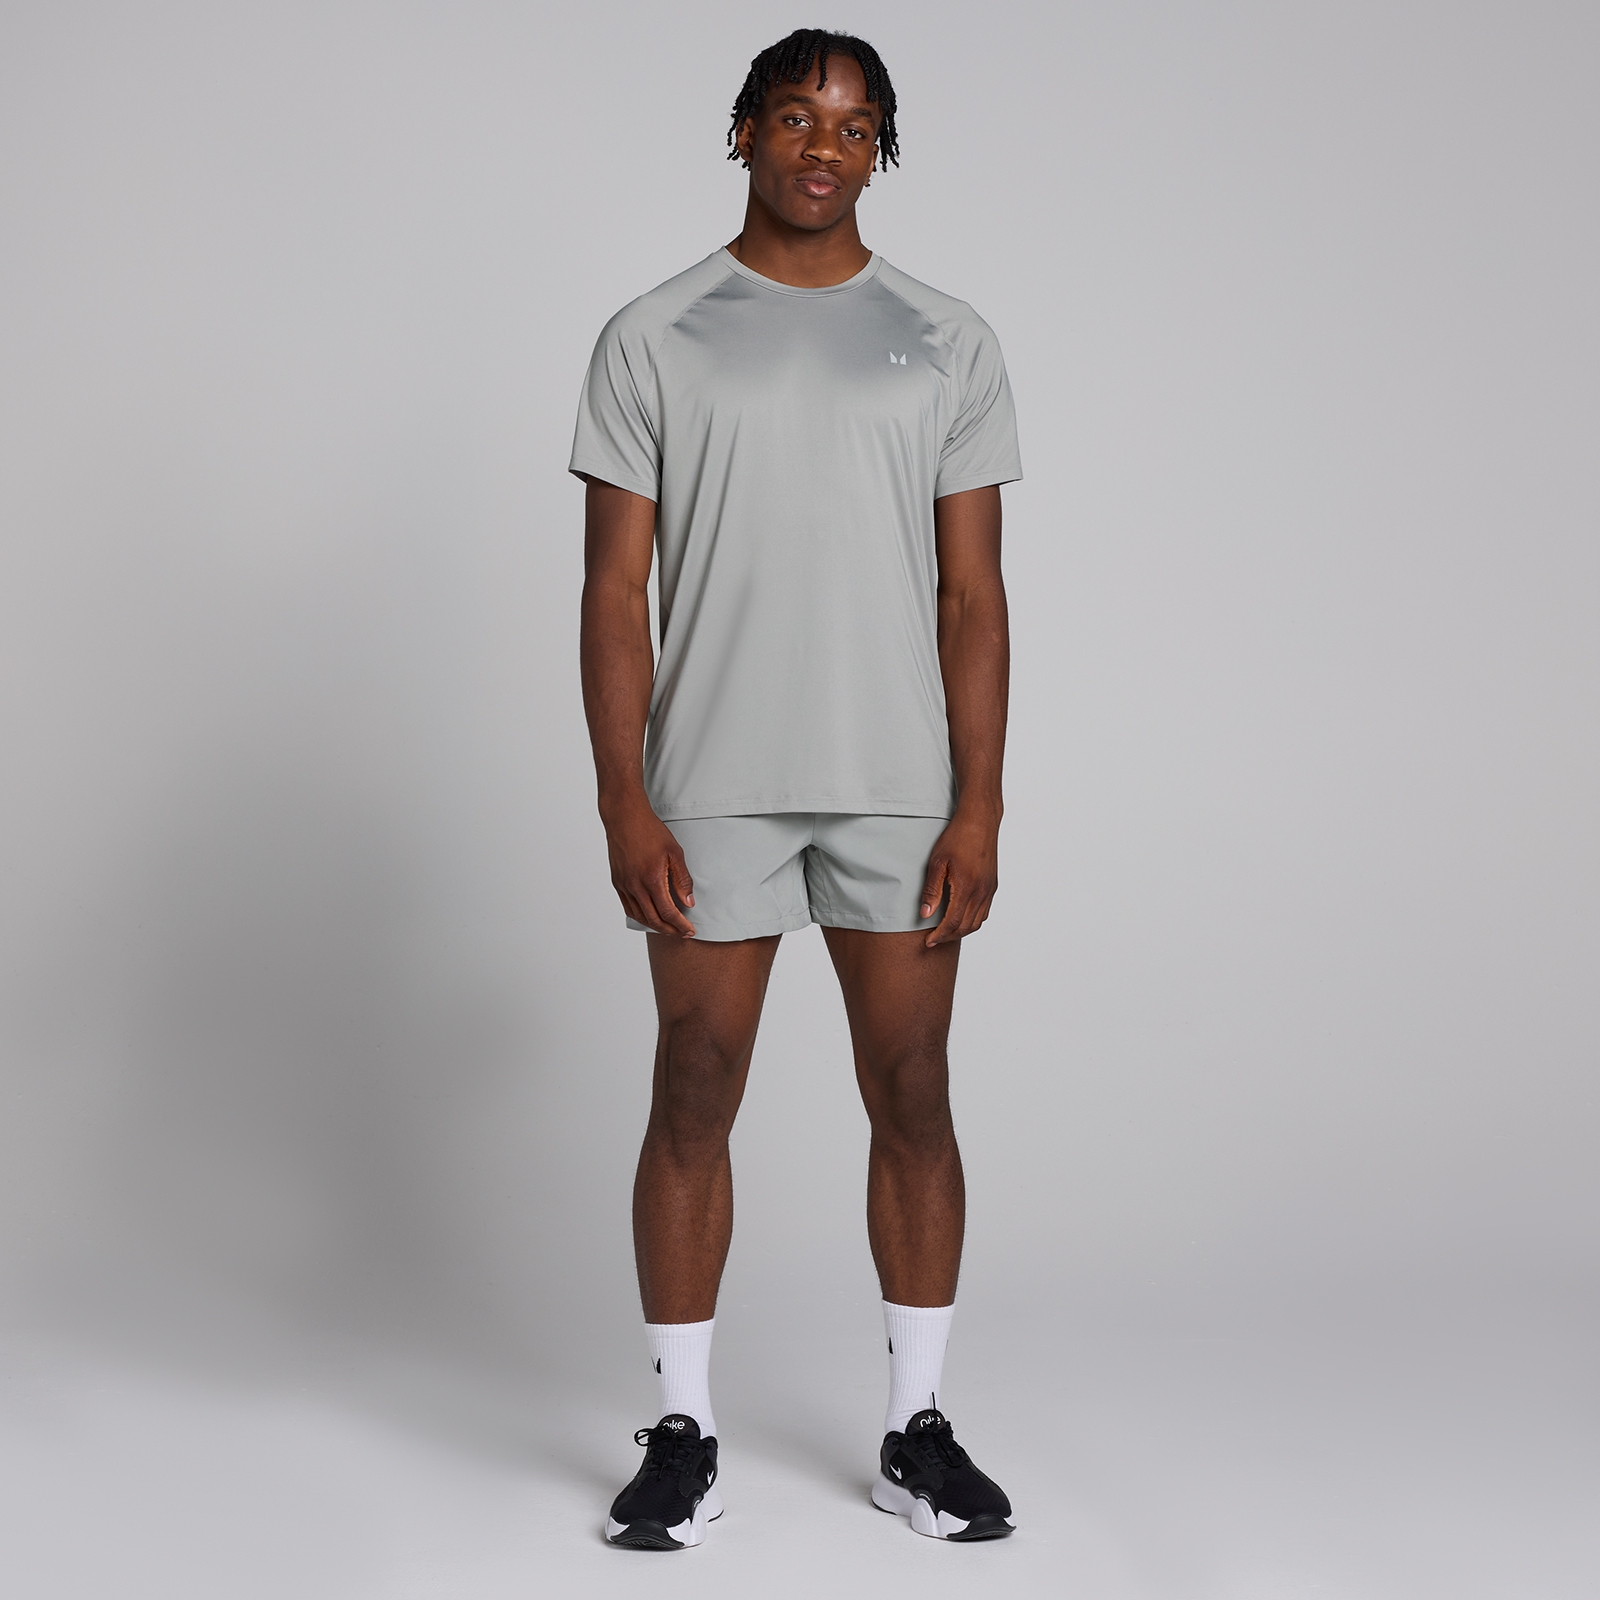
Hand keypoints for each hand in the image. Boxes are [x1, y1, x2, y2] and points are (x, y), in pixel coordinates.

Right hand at [604, 801, 695, 936]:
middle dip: (670, 930)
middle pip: (654, 919)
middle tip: (682, 933)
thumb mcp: (674, 852)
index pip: (668, 912)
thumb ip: (682, 879)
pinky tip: (649, 916)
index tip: (690, 930)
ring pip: (640, 916)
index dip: (680, 925)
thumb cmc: (650, 831)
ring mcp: (624, 885)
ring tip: (668, 928)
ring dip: (655, 926)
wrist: (624, 818)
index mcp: (652, 879)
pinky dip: (640, 916)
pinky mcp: (617, 882)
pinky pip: (628, 907)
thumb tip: (688, 902)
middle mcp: (635, 886)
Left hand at [919, 810, 999, 946]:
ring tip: (945, 932)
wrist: (979, 821)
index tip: (928, 941)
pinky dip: (972, 921)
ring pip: (977, 922)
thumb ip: (932, 890)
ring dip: (961, 931)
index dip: (939, 935)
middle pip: (965, 927)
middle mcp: (981, 892)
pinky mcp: (992, 885)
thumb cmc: (956, 838)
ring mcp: (989, 890)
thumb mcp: (937, 862)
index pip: (952, 923)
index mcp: (966, 888)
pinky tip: (961, 918)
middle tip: (933, 940)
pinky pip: (984, 912)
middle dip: (948, 937)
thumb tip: (926, 914)